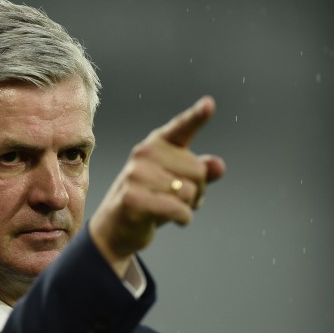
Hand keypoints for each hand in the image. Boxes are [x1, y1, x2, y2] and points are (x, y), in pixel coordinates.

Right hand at [89, 96, 225, 276]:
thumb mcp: (177, 183)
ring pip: (189, 191)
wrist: (115, 228)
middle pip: (198, 170)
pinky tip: (170, 219)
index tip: (209, 103)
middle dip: (197, 191)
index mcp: (156, 145)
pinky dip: (182, 218)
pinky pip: (178, 209)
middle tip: (178, 199)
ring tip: (168, 209)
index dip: (197, 116)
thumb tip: (218, 166)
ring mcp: (136, 175)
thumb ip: (200, 172)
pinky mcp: (133, 198)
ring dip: (187, 207)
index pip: (181, 128)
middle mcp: (144, 154)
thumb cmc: (150, 201)